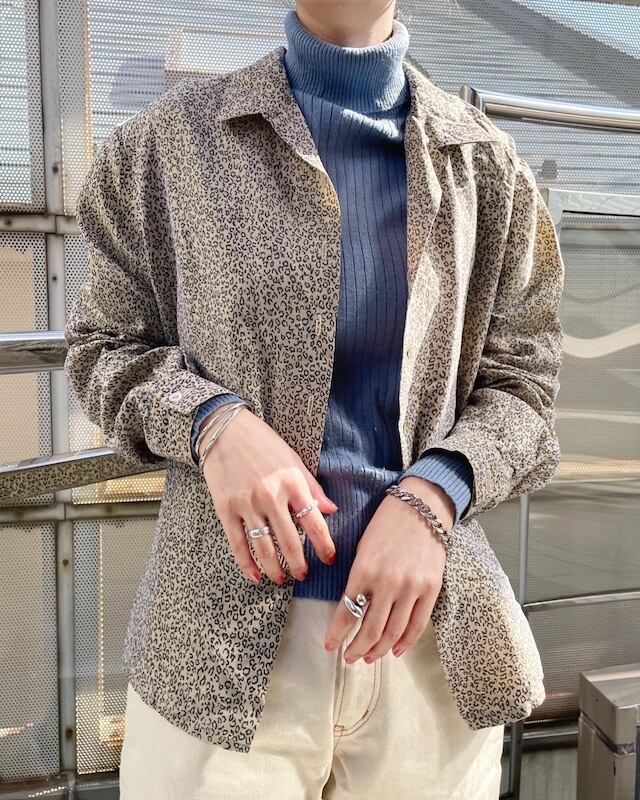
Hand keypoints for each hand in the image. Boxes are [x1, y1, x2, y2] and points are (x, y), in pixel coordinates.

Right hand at [199, 403, 338, 584]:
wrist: (224, 430)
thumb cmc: (262, 443)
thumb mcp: (293, 460)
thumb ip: (312, 487)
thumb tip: (331, 510)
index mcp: (292, 483)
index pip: (314, 522)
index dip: (324, 545)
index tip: (329, 559)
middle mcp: (271, 496)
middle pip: (289, 541)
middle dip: (299, 564)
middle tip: (304, 575)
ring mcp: (247, 504)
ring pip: (264, 547)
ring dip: (275, 569)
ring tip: (282, 578)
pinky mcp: (225, 509)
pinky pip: (238, 544)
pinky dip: (247, 564)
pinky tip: (255, 576)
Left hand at [324, 476, 453, 661]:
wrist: (422, 507)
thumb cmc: (386, 524)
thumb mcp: (363, 548)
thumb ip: (359, 578)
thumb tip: (353, 609)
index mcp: (364, 569)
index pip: (347, 612)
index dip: (337, 634)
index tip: (329, 646)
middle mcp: (387, 582)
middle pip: (370, 629)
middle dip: (356, 649)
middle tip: (348, 658)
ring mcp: (412, 587)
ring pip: (393, 632)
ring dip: (378, 650)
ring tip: (368, 657)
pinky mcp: (431, 589)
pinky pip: (418, 624)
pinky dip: (406, 642)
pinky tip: (395, 650)